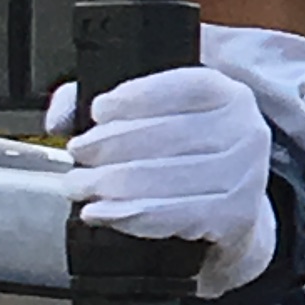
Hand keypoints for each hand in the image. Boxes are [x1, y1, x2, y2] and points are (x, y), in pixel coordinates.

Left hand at [67, 64, 277, 296]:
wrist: (232, 210)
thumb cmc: (187, 157)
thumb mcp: (157, 116)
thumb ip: (108, 106)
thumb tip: (60, 118)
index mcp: (226, 95)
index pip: (181, 88)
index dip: (134, 98)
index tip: (97, 112)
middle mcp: (244, 130)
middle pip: (169, 134)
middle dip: (110, 146)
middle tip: (77, 156)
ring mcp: (244, 175)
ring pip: (166, 177)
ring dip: (111, 184)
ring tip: (80, 186)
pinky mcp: (234, 216)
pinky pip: (175, 214)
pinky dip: (131, 215)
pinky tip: (103, 213)